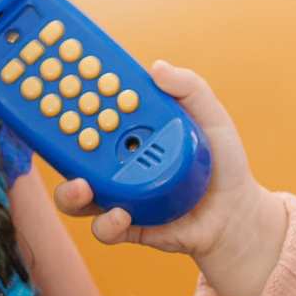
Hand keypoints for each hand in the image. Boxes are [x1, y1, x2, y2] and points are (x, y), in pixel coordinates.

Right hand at [52, 62, 289, 295]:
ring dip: (69, 191)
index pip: (92, 115)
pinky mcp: (129, 228)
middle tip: (60, 136)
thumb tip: (157, 67)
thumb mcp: (211, 117)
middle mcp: (117, 164)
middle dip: (57, 146)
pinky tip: (121, 214)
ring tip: (82, 187)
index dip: (72, 101)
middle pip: (73, 155)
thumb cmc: (222, 161)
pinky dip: (107, 223)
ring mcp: (119, 197)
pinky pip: (105, 228)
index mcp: (129, 134)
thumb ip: (189, 88)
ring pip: (75, 196)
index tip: (63, 86)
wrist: (237, 212)